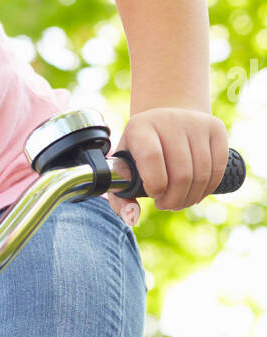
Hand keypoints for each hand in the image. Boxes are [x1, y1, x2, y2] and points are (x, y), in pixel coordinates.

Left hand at [106, 108, 228, 223]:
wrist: (165, 121)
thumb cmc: (140, 151)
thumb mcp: (124, 166)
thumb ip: (120, 195)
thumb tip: (132, 216)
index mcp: (140, 127)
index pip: (152, 157)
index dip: (155, 184)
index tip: (154, 195)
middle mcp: (169, 120)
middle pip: (181, 173)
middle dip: (174, 199)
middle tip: (166, 205)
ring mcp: (195, 123)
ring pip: (201, 174)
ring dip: (191, 198)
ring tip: (180, 201)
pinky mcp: (216, 129)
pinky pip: (218, 168)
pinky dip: (208, 189)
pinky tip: (196, 193)